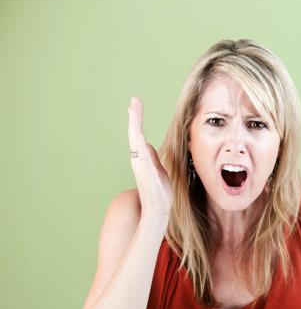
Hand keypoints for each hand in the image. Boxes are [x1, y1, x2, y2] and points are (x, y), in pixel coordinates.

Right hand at [127, 97, 172, 218]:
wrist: (158, 208)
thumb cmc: (159, 190)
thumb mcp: (158, 168)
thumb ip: (152, 157)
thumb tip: (148, 146)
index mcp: (142, 157)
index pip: (138, 134)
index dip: (137, 119)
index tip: (136, 104)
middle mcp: (139, 159)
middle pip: (135, 133)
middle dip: (134, 117)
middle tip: (134, 101)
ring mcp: (141, 165)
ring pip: (136, 141)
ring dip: (135, 125)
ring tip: (134, 109)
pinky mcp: (147, 172)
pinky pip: (142, 154)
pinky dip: (139, 143)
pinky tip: (139, 133)